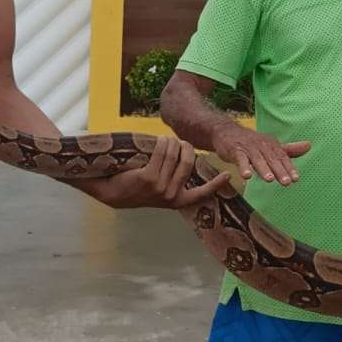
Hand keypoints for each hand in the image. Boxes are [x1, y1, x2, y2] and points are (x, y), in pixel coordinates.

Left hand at [81, 136, 231, 209]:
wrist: (113, 192)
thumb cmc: (138, 187)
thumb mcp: (160, 189)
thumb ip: (175, 178)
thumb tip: (188, 157)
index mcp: (177, 201)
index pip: (202, 194)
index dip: (216, 185)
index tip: (228, 175)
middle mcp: (171, 196)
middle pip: (188, 162)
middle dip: (185, 147)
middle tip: (180, 142)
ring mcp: (160, 188)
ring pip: (174, 156)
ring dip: (171, 142)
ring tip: (166, 139)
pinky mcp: (148, 178)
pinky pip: (161, 153)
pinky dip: (162, 143)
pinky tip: (161, 140)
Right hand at [211, 124, 310, 186]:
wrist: (227, 131)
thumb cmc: (252, 143)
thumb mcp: (270, 145)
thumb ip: (289, 149)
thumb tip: (309, 146)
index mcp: (272, 144)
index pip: (282, 157)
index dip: (289, 168)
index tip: (296, 179)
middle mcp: (261, 145)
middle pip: (271, 159)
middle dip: (279, 171)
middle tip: (286, 182)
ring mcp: (248, 147)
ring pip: (257, 159)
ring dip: (263, 169)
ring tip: (269, 180)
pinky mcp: (235, 150)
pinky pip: (240, 159)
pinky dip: (243, 167)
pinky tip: (246, 176)